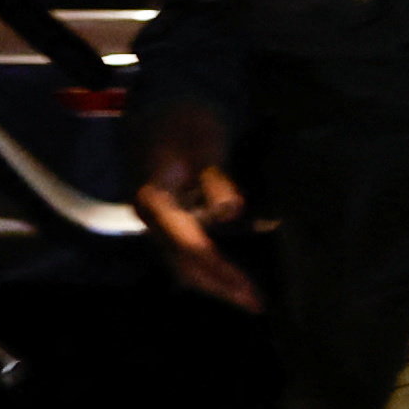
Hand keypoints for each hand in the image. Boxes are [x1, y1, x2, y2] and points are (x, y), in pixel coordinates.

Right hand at [133, 103, 261, 315]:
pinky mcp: (168, 218)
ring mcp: (157, 220)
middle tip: (256, 305)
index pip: (192, 249)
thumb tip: (230, 211)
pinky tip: (235, 275)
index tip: (252, 293)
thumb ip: (215, 180)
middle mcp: (151, 217)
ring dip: (215, 280)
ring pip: (183, 263)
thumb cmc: (186, 122)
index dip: (223, 274)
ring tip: (249, 297)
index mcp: (155, 202)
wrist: (166, 103)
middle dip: (220, 287)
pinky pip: (188, 250)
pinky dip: (212, 265)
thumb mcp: (204, 145)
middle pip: (184, 266)